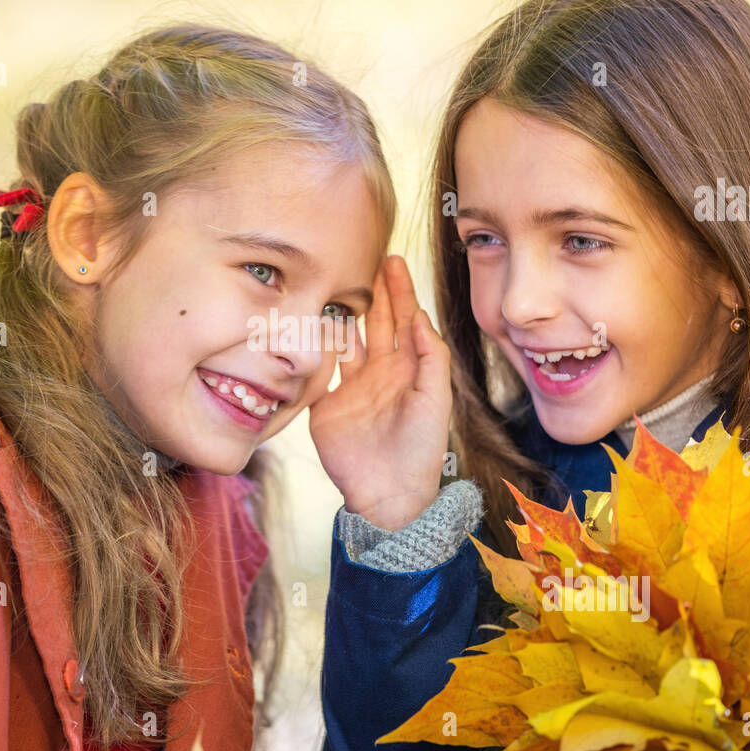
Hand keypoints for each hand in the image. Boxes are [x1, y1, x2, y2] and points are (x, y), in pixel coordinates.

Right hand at [309, 255, 452, 530]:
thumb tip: (418, 315)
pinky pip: (321, 367)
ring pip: (348, 339)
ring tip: (336, 282)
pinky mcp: (327, 403)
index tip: (392, 260)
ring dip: (343, 312)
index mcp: (409, 369)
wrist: (388, 493)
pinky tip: (312, 324)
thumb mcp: (436, 399)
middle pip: (376, 321)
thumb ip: (431, 356)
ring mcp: (352, 386)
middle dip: (373, 290)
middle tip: (366, 257)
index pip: (403, 318)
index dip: (399, 289)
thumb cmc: (420, 450)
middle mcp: (380, 372)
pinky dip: (317, 345)